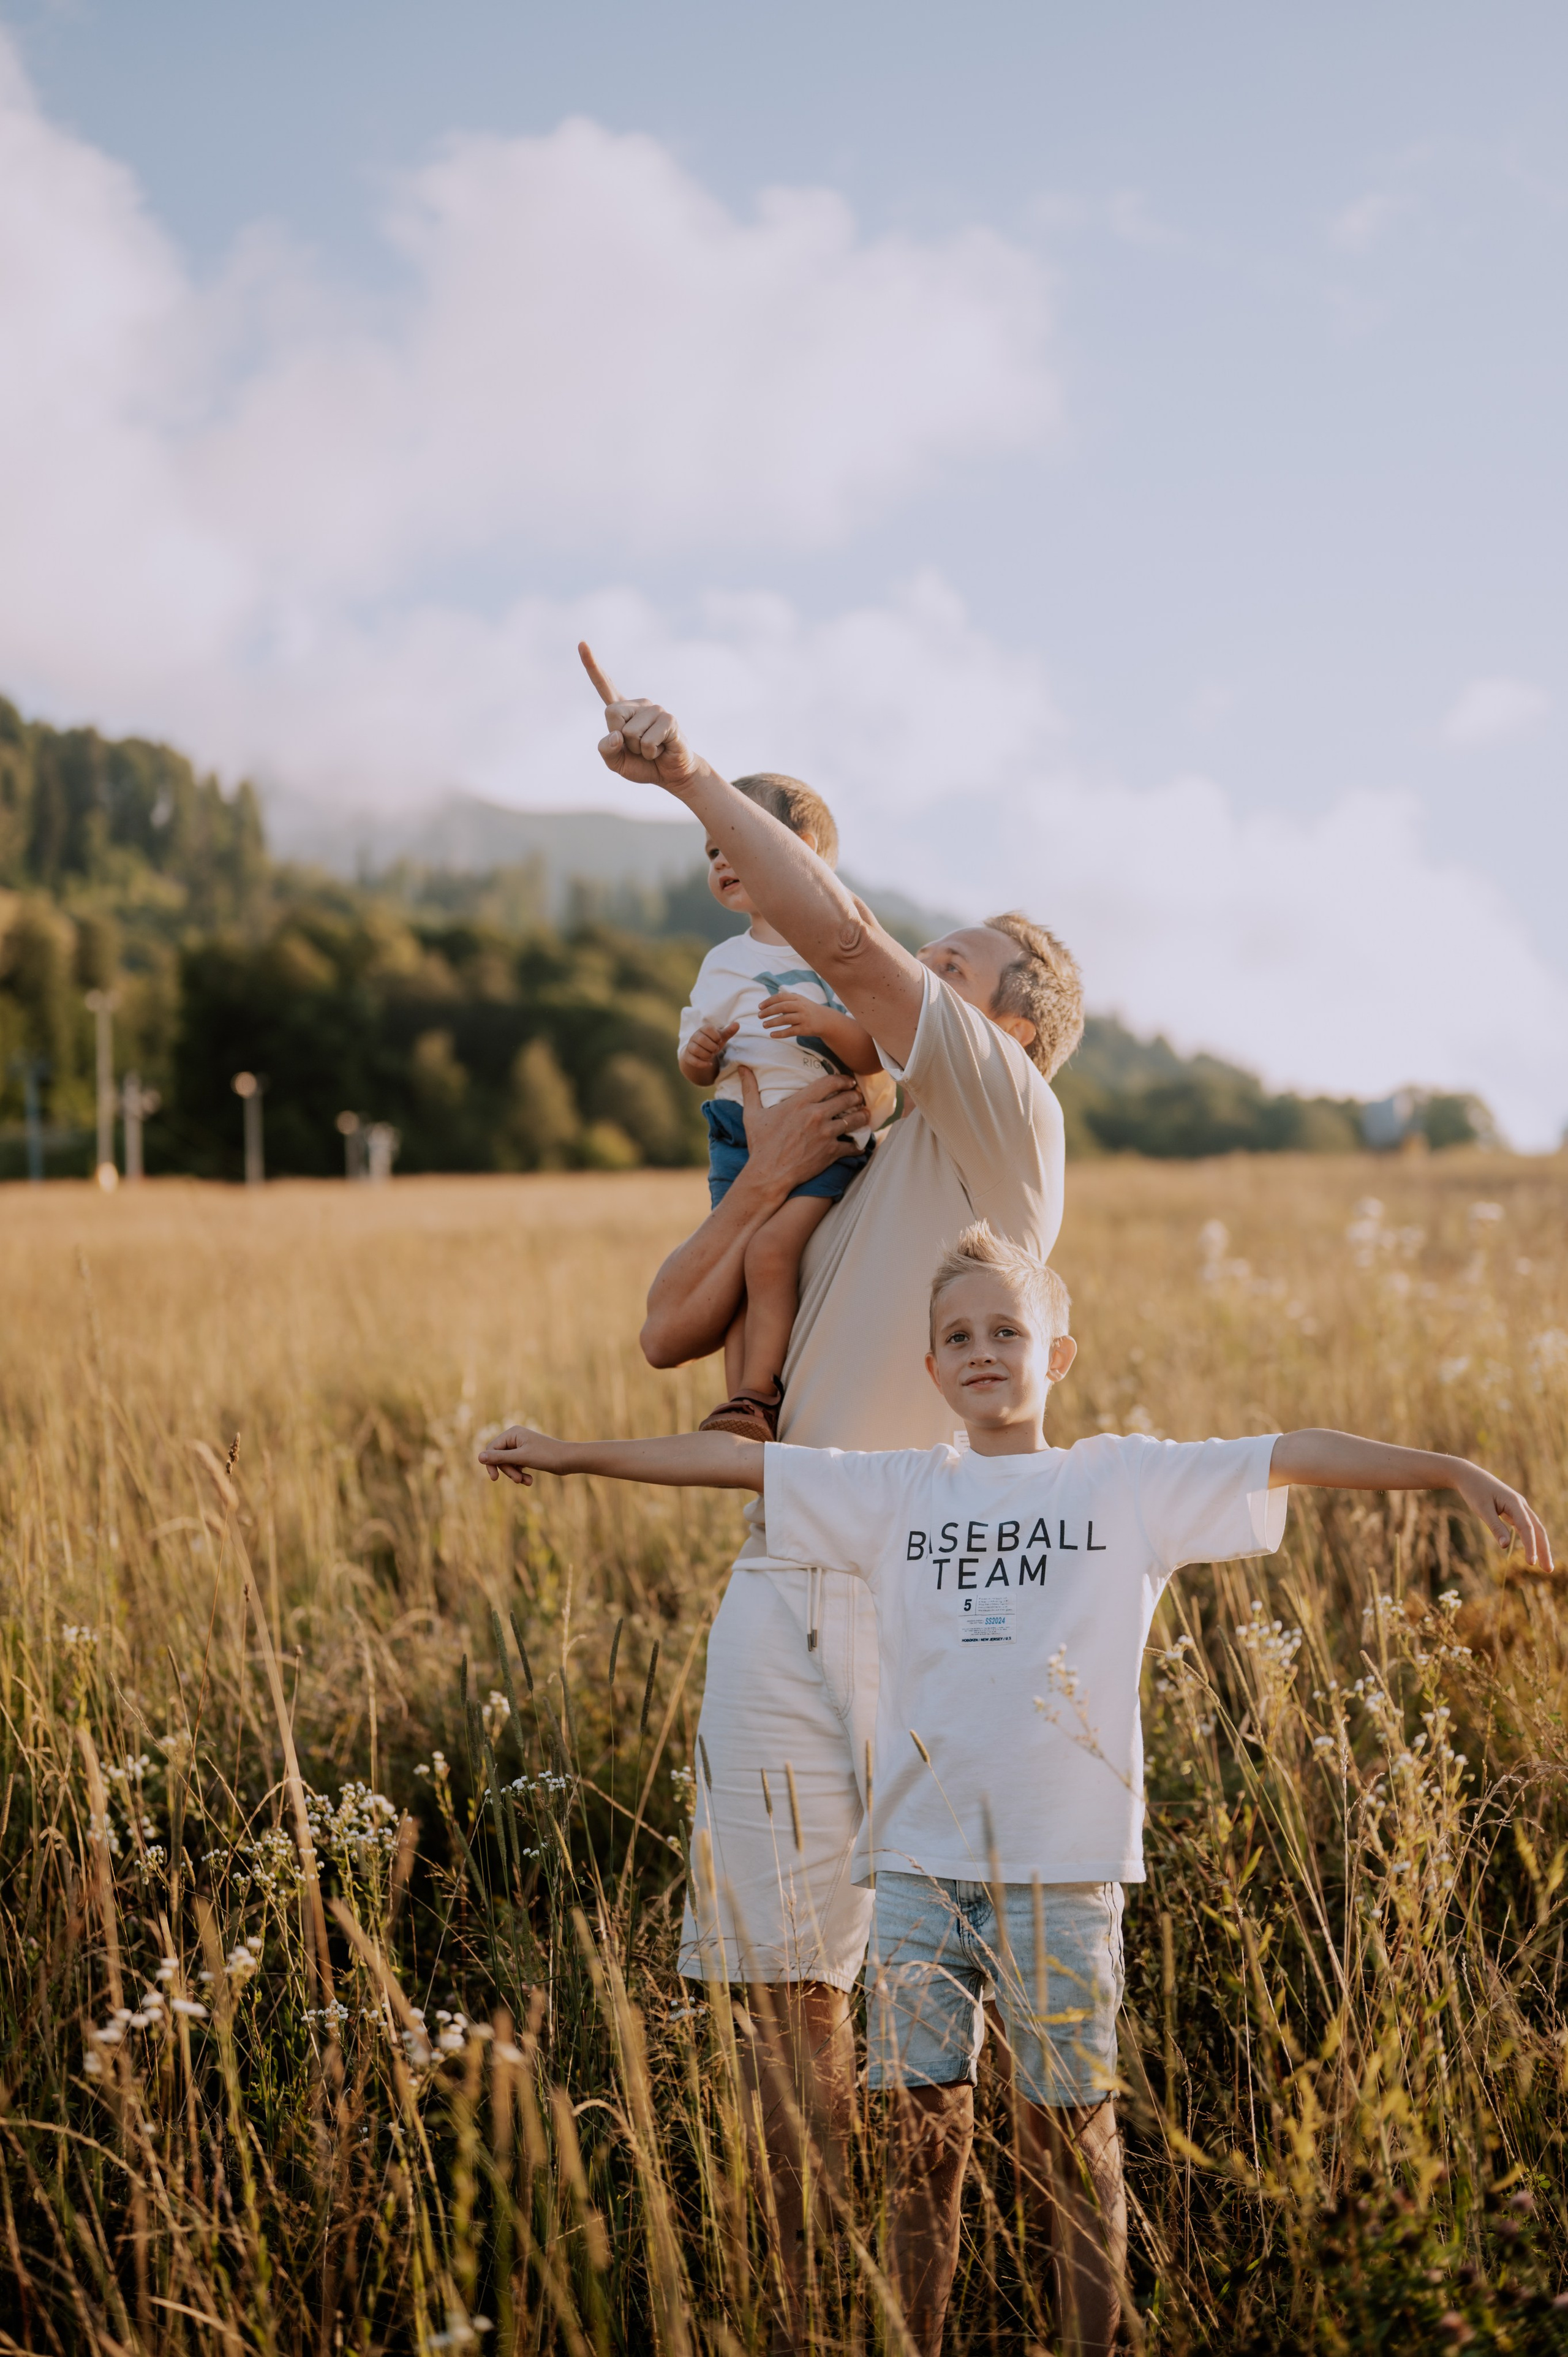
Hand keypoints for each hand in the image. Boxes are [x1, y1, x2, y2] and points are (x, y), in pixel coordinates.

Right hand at [478, 1426, 560, 1486]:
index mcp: (512, 1433)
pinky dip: (521, 1474)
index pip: (492, 1449)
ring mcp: (521, 1446)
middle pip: (499, 1457)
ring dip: (515, 1474)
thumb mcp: (521, 1458)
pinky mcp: (527, 1455)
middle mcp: (515, 1437)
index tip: (494, 1478)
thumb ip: (499, 1458)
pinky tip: (529, 1481)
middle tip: (518, 1480)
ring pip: (508, 1464)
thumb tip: (479, 1457)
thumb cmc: (546, 1456)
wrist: (568, 1460)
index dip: (491, 1464)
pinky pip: (516, 1466)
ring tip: (527, 1482)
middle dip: (508, 1471)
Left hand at [579, 642, 700, 794]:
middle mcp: (638, 705)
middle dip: (620, 739)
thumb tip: (617, 735)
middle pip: (611, 714)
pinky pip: (647, 742)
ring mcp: (654, 709)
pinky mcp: (668, 719)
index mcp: (622, 711)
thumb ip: (606, 750)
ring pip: (629, 733)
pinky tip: (661, 750)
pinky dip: (651, 753)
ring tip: (652, 749)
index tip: (581, 643)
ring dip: (639, 750)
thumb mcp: (616, 762)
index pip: (604, 686)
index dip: (591, 666)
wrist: (671, 774)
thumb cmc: (643, 765)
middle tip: (638, 748)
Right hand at [680, 1018, 738, 1081]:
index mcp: (703, 1029)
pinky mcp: (688, 1056)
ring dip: (707, 1054)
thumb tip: (737, 1024)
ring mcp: (690, 1046)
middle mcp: (695, 1036)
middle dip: (712, 1047)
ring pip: (696, 1049)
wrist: (701, 1053)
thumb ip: (729, 1031)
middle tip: (715, 1049)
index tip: (718, 1040)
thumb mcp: (721, 1037)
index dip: (716, 1036)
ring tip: (711, 1055)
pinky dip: (702, 1063)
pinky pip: (693, 1060)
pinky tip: (709, 1064)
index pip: (708, 1028)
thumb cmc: (712, 1042)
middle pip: (702, 1039)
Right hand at [735, 1063, 866, 1186]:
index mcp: (800, 1102)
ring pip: (854, 1120)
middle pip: (847, 1098)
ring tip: (865, 1115)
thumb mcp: (752, 1114)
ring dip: (862, 1116)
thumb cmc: (760, 1144)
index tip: (849, 1081)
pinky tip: (860, 1144)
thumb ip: (750, 1089)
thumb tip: (742, 1068)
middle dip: (856, 1096)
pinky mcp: (831, 1152)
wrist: (769, 1174)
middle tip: (859, 1097)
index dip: (843, 1079)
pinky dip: (858, 1145)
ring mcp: (826, 1134)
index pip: (830, 1082)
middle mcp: (816, 1115)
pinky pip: (852, 1146)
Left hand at [758, 990, 825, 1040]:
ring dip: (773, 1022)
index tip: (760, 1007)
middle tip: (759, 1016)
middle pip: (782, 1007)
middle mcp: (801, 1007)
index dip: (769, 1001)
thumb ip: (786, 1000)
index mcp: (798, 998)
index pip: (781, 997)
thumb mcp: (799, 1001)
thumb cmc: (807, 1010)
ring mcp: (803, 1018)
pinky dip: (780, 1033)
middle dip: (769, 1011)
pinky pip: (791, 1031)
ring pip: (785, 1019)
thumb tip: (766, 1004)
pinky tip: (772, 1035)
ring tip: (764, 1025)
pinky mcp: (805, 1029)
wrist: (825, 1020)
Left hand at [1451, 1461, 1554, 1571]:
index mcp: (1515, 1502)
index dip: (1530, 1546)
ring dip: (1540, 1546)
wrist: (1469, 1476)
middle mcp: (1521, 1505)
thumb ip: (1495, 1527)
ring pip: (1534, 1529)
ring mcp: (1519, 1507)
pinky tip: (1532, 1551)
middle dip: (1543, 1550)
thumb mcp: (1482, 1509)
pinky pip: (1526, 1527)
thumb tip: (1505, 1546)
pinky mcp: (1514, 1511)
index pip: (1527, 1528)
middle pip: (1538, 1529)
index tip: (1530, 1563)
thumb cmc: (1474, 1491)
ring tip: (1544, 1565)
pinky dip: (1531, 1539)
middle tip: (1548, 1570)